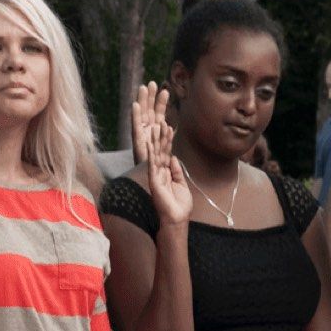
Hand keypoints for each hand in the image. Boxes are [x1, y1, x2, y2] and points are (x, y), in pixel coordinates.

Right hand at [132, 82, 190, 225]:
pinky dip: (152, 149)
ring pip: (152, 147)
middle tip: (151, 107)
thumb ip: (176, 170)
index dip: (163, 129)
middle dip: (153, 122)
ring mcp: (154, 172)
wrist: (175, 222)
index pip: (163, 144)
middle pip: (155, 140)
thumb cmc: (178, 206)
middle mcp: (156, 167)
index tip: (164, 113)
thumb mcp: (180, 183)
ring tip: (151, 114)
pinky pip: (153, 161)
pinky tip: (151, 137)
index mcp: (162, 167)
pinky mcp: (154, 180)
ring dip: (151, 131)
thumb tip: (173, 157)